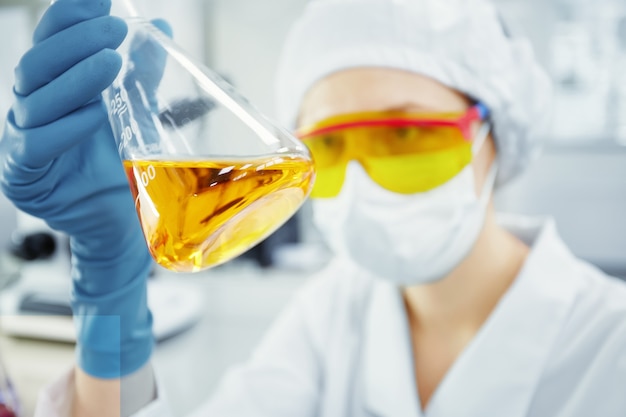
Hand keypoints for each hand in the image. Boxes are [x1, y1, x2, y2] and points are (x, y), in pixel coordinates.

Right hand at [0, 0, 152, 377]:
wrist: (120, 220)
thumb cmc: (122, 164)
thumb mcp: (135, 112)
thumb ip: (141, 74)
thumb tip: (160, 29)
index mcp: (53, 87)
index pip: (50, 41)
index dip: (69, 16)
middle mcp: (31, 108)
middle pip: (37, 63)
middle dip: (76, 42)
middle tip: (115, 28)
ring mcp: (22, 141)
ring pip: (35, 100)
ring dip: (75, 79)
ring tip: (111, 63)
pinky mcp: (24, 175)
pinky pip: (36, 145)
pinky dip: (65, 128)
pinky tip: (92, 117)